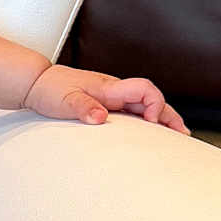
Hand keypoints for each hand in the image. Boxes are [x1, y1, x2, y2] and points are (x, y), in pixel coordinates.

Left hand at [23, 64, 190, 134]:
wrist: (36, 84)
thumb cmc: (49, 90)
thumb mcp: (63, 100)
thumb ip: (82, 107)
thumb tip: (101, 118)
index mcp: (109, 88)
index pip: (144, 89)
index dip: (155, 104)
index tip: (152, 122)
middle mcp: (114, 91)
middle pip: (151, 99)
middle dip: (169, 115)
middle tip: (183, 135)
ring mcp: (111, 97)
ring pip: (144, 105)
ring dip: (161, 118)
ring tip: (176, 136)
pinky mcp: (106, 104)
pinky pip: (132, 111)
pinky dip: (146, 121)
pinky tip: (150, 133)